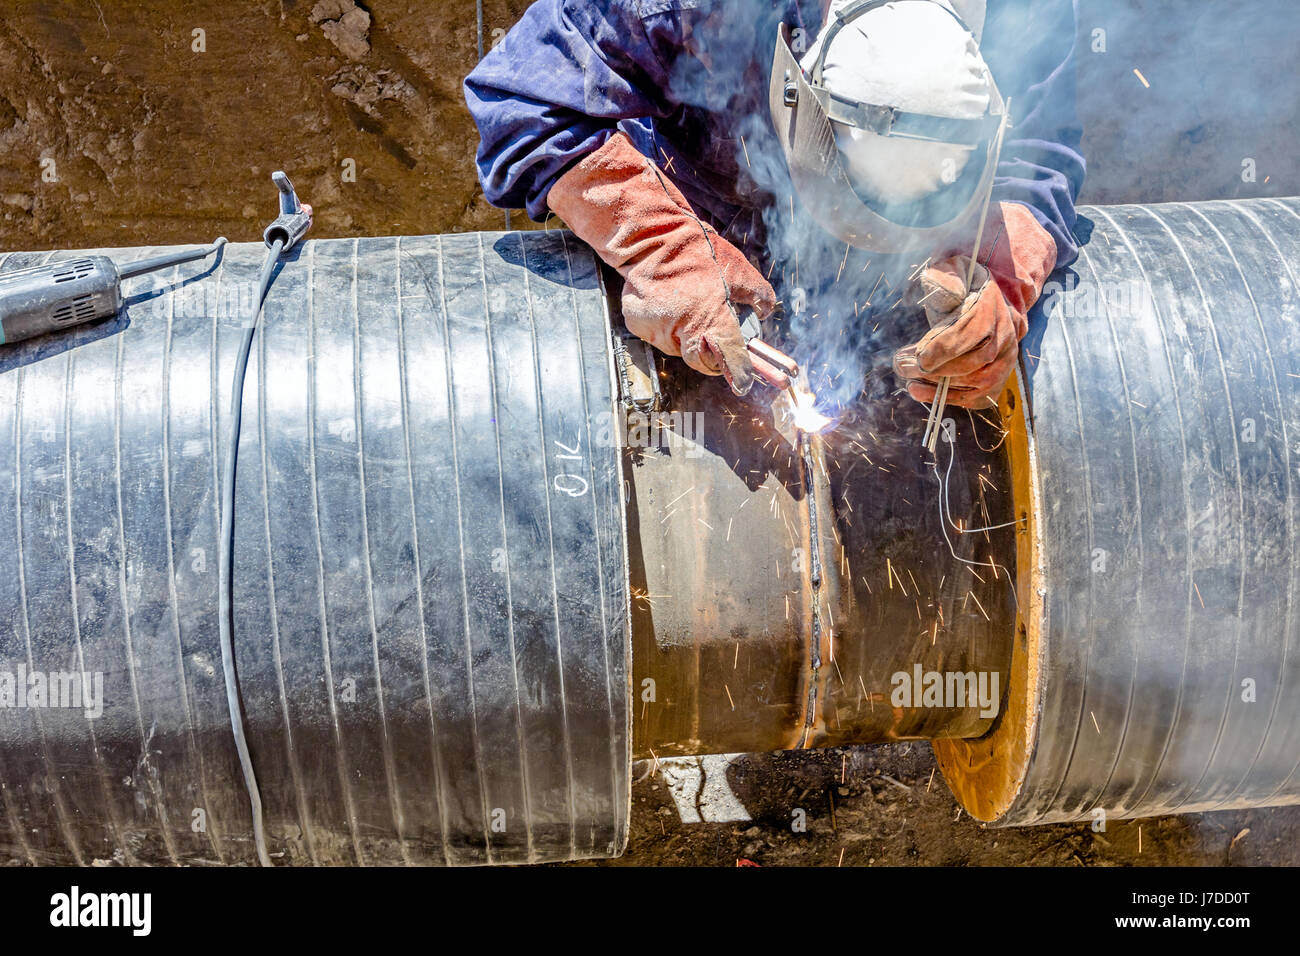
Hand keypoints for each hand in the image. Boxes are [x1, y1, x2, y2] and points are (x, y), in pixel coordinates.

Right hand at [547, 132, 777, 394]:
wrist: (653, 239)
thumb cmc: (698, 253)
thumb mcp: (738, 268)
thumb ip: (758, 294)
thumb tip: (767, 312)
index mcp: (711, 318)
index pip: (728, 357)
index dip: (738, 372)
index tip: (744, 382)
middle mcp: (682, 329)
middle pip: (700, 360)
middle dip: (709, 353)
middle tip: (713, 334)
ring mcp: (657, 329)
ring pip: (676, 348)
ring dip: (685, 336)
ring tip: (686, 305)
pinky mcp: (638, 324)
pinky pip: (656, 336)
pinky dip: (664, 326)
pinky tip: (667, 303)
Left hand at [894, 202, 1056, 407]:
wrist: (990, 293)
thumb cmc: (961, 283)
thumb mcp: (950, 269)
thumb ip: (944, 277)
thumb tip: (945, 290)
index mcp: (991, 306)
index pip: (972, 332)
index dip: (944, 348)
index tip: (917, 355)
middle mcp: (1005, 333)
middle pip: (976, 362)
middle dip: (938, 370)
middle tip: (903, 367)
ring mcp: (1006, 357)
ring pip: (979, 382)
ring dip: (942, 388)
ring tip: (910, 385)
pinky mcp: (999, 374)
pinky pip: (981, 395)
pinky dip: (953, 400)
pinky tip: (924, 394)